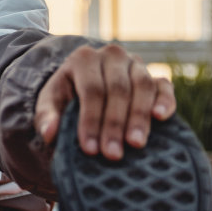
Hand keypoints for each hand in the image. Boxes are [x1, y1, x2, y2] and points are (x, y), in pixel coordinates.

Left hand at [35, 44, 174, 161]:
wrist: (86, 82)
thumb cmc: (66, 95)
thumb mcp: (50, 102)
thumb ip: (46, 116)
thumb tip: (49, 134)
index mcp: (83, 58)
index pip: (91, 90)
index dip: (91, 120)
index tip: (89, 149)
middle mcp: (112, 56)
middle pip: (117, 90)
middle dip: (114, 124)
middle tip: (112, 154)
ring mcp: (136, 63)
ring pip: (142, 87)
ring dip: (139, 117)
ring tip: (135, 144)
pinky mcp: (155, 75)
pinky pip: (164, 85)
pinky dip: (165, 100)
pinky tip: (161, 118)